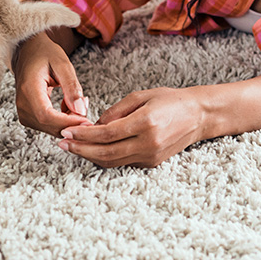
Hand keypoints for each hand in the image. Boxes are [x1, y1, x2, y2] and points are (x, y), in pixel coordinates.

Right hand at [13, 31, 92, 135]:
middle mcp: (22, 104)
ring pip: (50, 128)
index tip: (87, 119)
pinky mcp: (28, 115)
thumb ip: (72, 86)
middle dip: (72, 121)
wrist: (28, 51)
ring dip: (68, 120)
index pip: (46, 116)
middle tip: (85, 104)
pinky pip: (47, 125)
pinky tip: (68, 104)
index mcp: (28, 89)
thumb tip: (80, 110)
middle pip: (49, 125)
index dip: (68, 122)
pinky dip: (62, 119)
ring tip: (78, 100)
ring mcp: (23, 111)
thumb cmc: (45, 53)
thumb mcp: (62, 63)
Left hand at [58, 87, 205, 167]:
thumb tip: (94, 125)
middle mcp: (148, 143)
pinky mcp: (152, 163)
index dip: (84, 135)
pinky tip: (94, 149)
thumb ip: (116, 110)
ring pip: (113, 162)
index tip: (66, 132)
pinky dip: (106, 157)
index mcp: (145, 123)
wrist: (198, 115)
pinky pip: (123, 163)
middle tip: (62, 144)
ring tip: (72, 148)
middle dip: (81, 150)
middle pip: (106, 153)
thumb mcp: (141, 96)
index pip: (107, 134)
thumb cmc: (170, 100)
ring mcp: (151, 156)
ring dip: (90, 157)